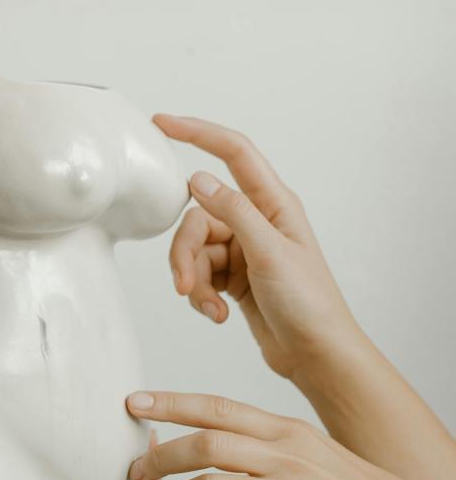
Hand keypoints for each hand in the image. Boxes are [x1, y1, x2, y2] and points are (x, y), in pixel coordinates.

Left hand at [128, 390, 455, 479]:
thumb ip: (269, 447)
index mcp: (286, 432)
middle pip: (203, 443)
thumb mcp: (314, 453)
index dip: (169, 402)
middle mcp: (284, 456)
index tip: (132, 403)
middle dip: (158, 456)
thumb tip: (222, 447)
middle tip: (131, 474)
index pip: (216, 407)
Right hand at [154, 115, 354, 379]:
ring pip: (194, 247)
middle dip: (184, 251)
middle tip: (185, 285)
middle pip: (198, 214)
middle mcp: (257, 220)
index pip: (233, 152)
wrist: (317, 356)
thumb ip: (233, 212)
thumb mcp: (269, 254)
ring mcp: (243, 248)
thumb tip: (198, 178)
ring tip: (207, 306)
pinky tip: (216, 314)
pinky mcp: (232, 276)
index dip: (197, 132)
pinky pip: (199, 273)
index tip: (161, 123)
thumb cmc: (310, 304)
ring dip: (192, 279)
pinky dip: (201, 295)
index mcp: (274, 204)